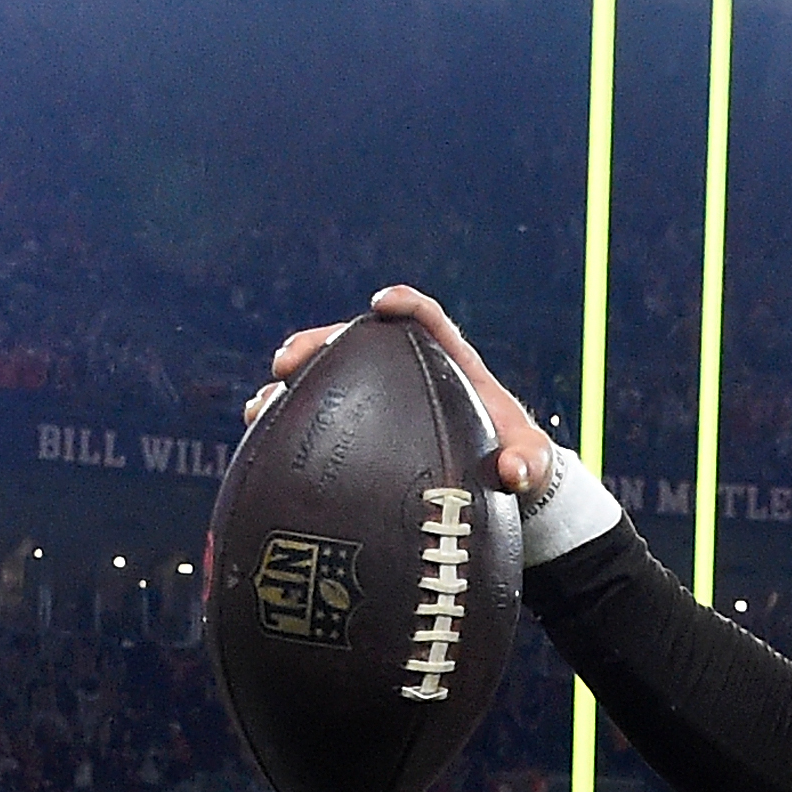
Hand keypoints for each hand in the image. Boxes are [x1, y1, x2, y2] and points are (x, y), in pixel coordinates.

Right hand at [249, 287, 553, 498]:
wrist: (499, 487)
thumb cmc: (519, 465)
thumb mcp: (532, 465)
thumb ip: (531, 464)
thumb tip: (514, 472)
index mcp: (457, 367)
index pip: (430, 322)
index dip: (407, 305)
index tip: (381, 304)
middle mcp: (412, 375)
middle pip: (360, 344)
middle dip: (321, 342)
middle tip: (289, 358)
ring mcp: (384, 399)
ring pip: (331, 376)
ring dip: (294, 382)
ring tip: (263, 399)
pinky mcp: (364, 426)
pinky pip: (322, 412)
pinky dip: (291, 416)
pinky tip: (260, 428)